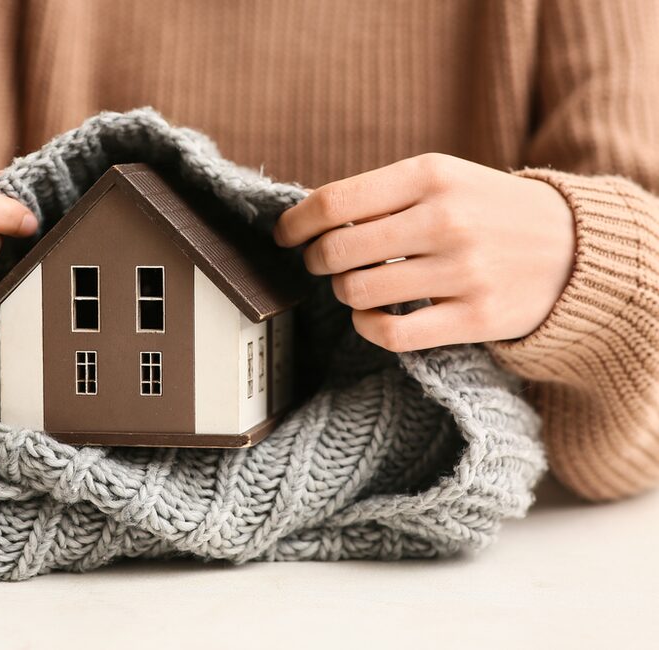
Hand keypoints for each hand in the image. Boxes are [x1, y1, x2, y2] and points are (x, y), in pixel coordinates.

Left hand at [273, 153, 575, 351]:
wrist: (573, 248)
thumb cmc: (487, 210)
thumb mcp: (443, 178)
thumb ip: (381, 194)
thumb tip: (306, 221)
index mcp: (430, 175)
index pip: (333, 202)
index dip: (294, 224)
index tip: (285, 236)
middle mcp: (445, 219)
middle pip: (336, 251)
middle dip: (315, 261)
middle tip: (321, 263)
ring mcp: (462, 271)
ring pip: (356, 292)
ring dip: (343, 292)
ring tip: (356, 284)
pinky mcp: (474, 318)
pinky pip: (390, 333)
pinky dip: (367, 327)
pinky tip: (372, 315)